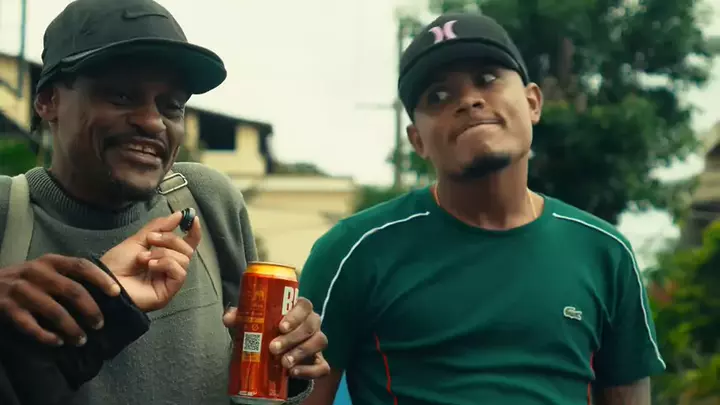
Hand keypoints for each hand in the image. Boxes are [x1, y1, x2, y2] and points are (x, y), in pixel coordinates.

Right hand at [0, 254, 120, 346]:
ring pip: (54, 311)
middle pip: (72, 291)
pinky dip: (47, 336)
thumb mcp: (44, 271)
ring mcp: (20, 290)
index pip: (81, 266)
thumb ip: (66, 277)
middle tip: (100, 325)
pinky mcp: (6, 308)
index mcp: (50, 262)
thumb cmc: (24, 280)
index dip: (101, 278)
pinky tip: (58, 342)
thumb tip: (102, 293)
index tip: (116, 293)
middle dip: (90, 310)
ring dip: (72, 328)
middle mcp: (36, 272)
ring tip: (82, 340)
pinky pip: (31, 326)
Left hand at [101, 211, 200, 311]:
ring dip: (164, 253)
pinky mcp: (169, 291)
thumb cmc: (117, 264)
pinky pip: (180, 273)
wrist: (105, 282)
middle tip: (151, 239)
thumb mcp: (138, 240)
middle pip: (186, 249)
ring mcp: (170, 280)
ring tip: (144, 258)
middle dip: (170, 239)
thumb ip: (159, 227)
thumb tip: (179, 215)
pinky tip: (151, 266)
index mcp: (164, 256)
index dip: (193, 232)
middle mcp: (170, 268)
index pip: (186, 244)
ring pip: (184, 259)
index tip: (193, 218)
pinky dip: (166, 264)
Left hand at [223, 297, 329, 378]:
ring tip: (283, 363)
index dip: (296, 315)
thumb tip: (229, 318)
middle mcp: (312, 323)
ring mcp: (317, 341)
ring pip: (320, 342)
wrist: (272, 354)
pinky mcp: (319, 361)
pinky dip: (310, 371)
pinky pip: (323, 366)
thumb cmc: (265, 331)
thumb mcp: (251, 323)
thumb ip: (241, 317)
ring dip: (301, 352)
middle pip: (311, 325)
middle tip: (273, 348)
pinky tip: (293, 373)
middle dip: (293, 337)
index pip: (304, 305)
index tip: (281, 326)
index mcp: (299, 309)